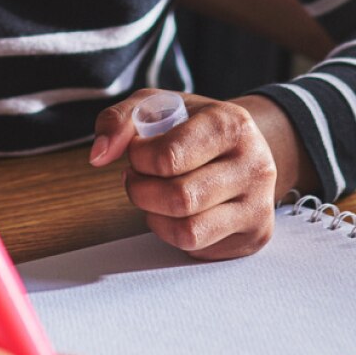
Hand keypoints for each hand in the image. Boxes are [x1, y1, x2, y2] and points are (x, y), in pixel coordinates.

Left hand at [89, 89, 280, 259]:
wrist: (243, 145)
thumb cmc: (193, 126)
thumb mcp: (156, 106)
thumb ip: (118, 120)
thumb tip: (98, 155)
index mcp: (230, 124)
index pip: (170, 156)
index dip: (138, 159)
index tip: (137, 152)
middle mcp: (254, 164)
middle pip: (179, 198)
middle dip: (142, 191)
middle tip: (136, 178)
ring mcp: (258, 203)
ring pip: (189, 231)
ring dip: (155, 216)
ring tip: (153, 195)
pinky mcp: (255, 234)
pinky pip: (199, 248)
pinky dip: (173, 233)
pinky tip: (175, 212)